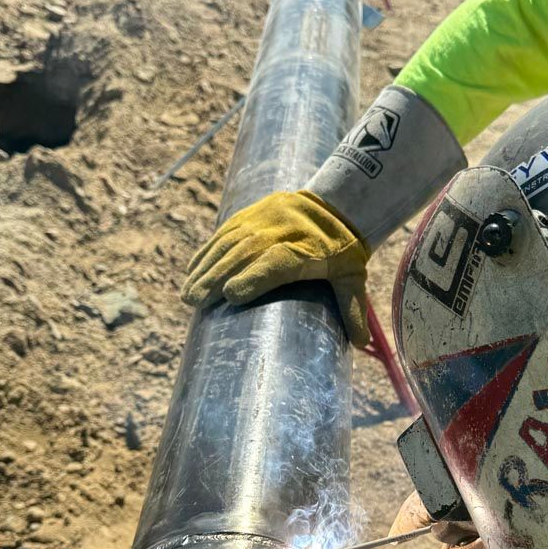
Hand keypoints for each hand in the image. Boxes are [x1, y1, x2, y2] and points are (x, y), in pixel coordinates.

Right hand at [181, 189, 370, 345]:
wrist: (334, 204)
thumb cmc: (342, 251)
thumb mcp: (353, 278)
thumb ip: (354, 308)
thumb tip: (359, 343)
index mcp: (307, 249)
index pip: (277, 261)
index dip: (254, 276)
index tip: (232, 295)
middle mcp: (280, 231)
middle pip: (245, 254)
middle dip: (217, 277)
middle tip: (196, 302)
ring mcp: (261, 220)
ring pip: (228, 243)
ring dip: (206, 268)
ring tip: (188, 294)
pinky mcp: (248, 215)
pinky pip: (223, 233)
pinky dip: (206, 252)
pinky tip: (191, 271)